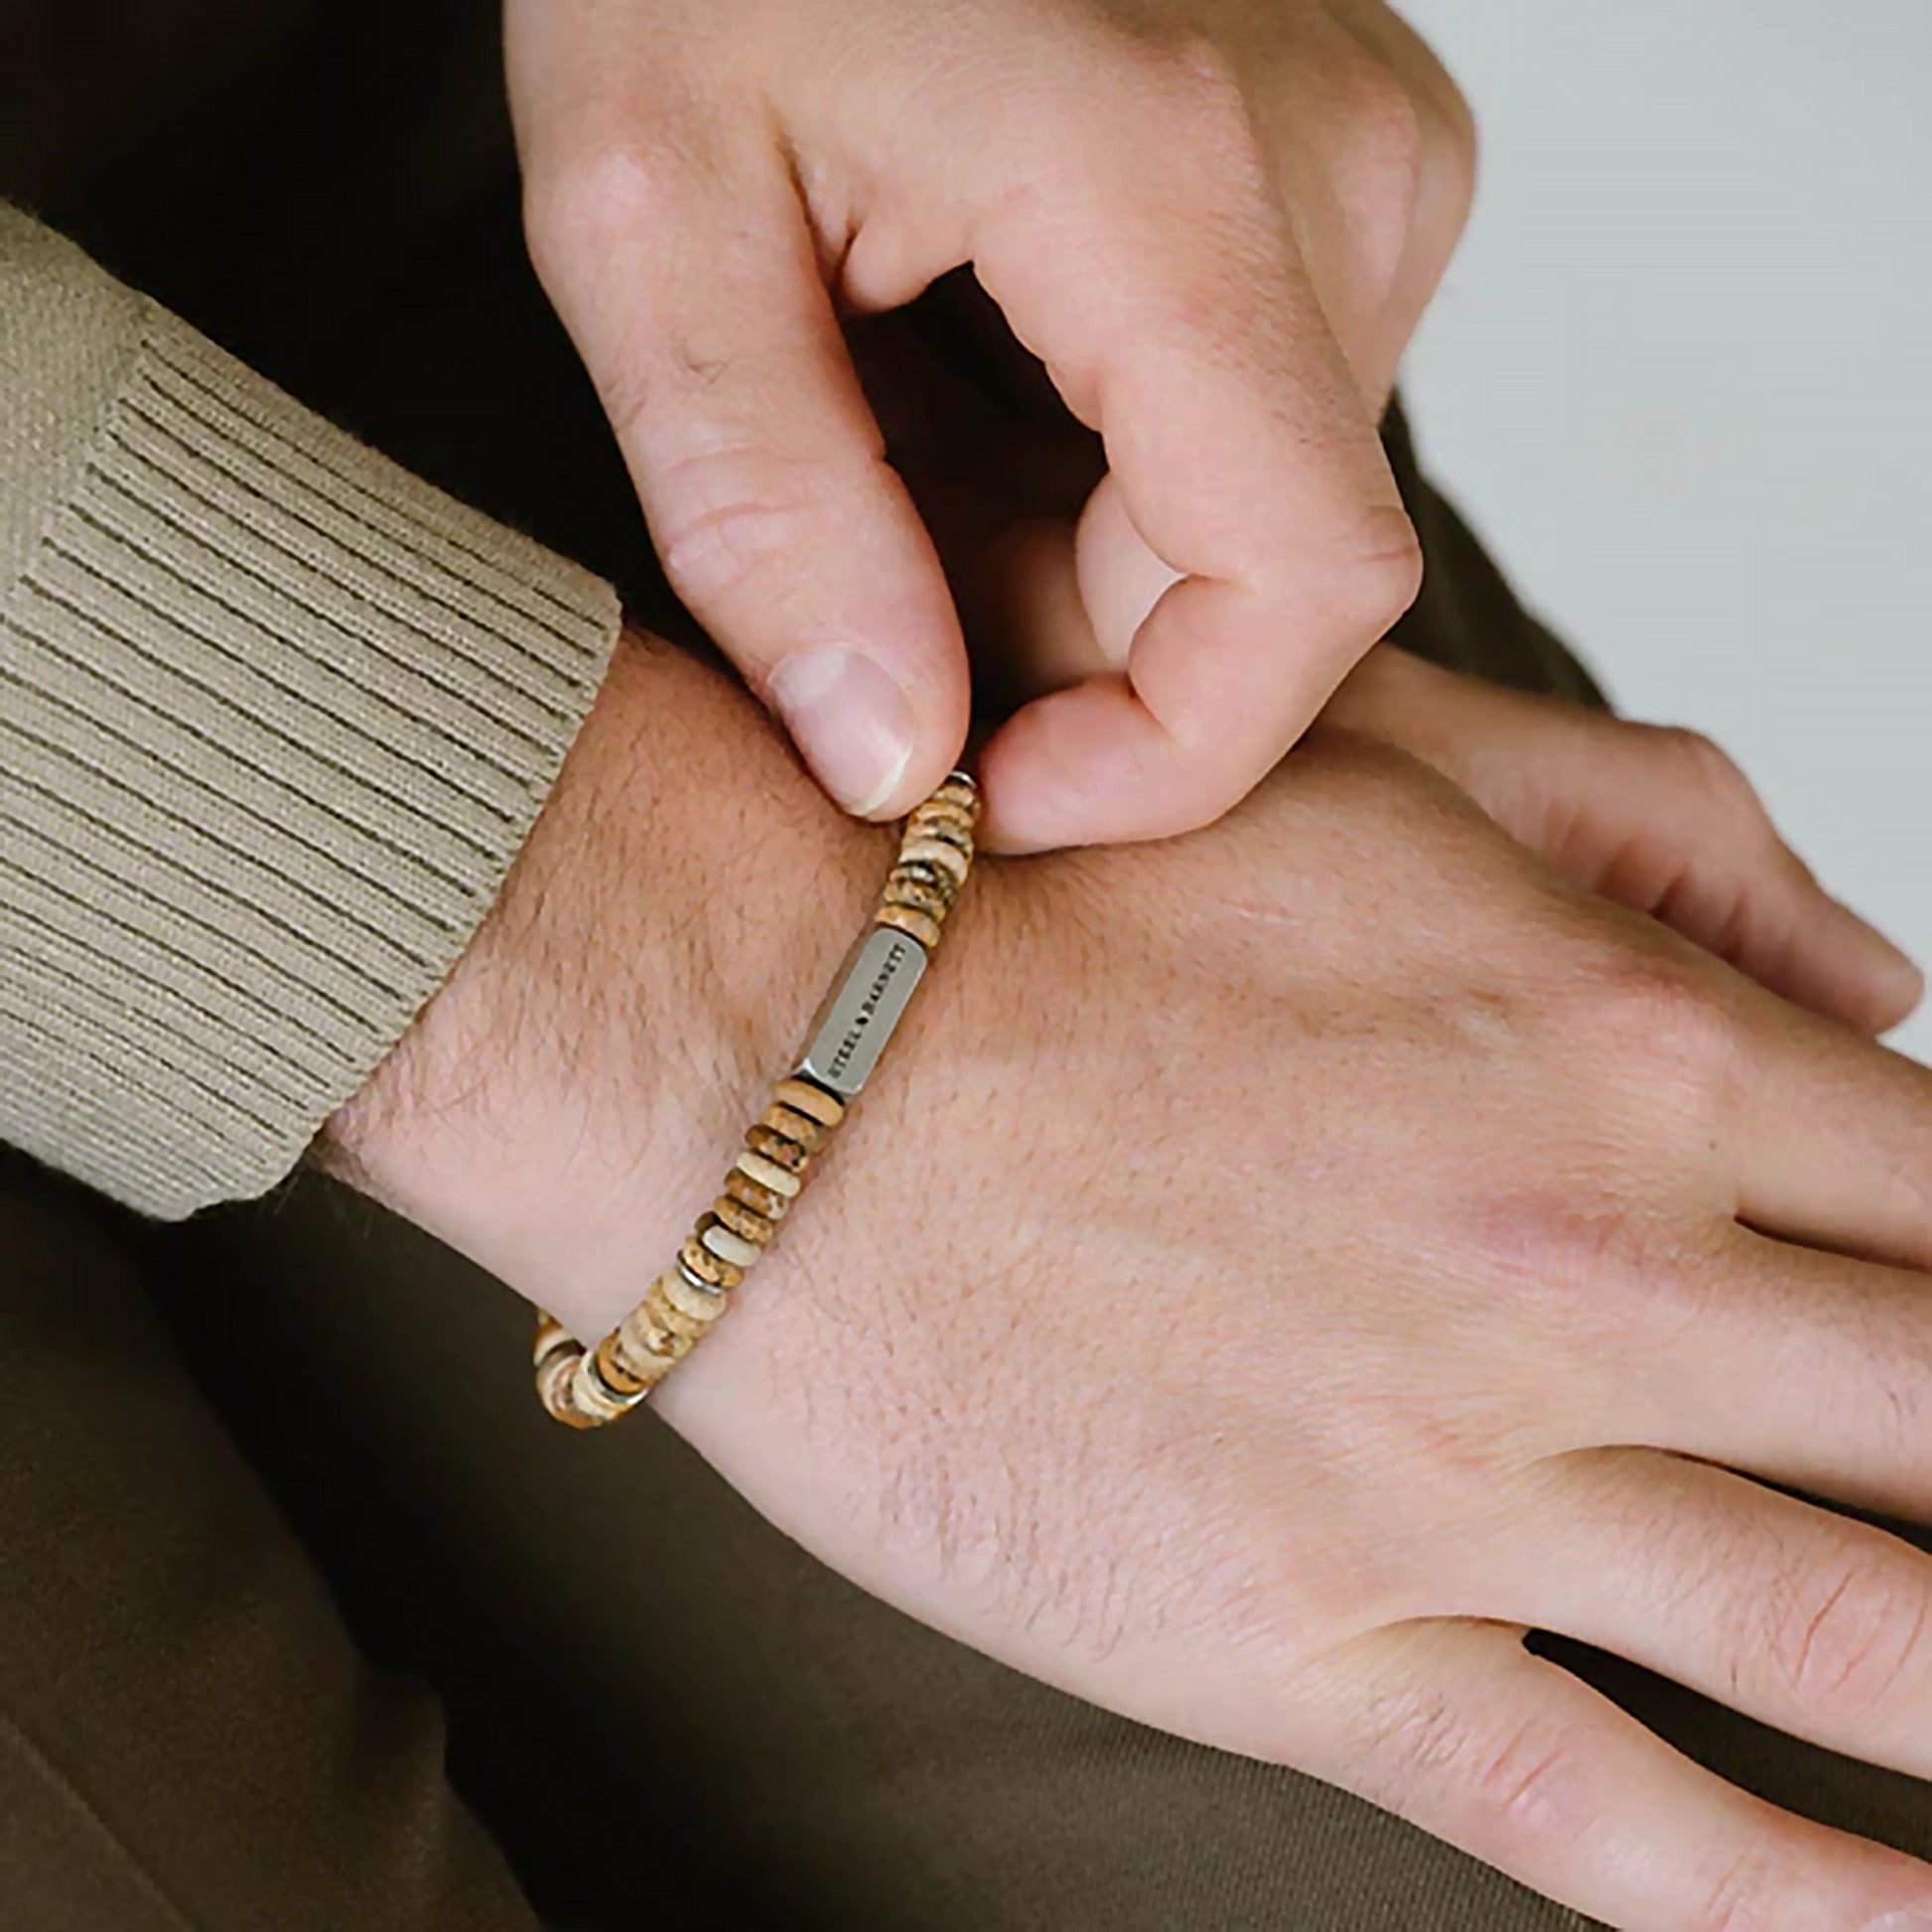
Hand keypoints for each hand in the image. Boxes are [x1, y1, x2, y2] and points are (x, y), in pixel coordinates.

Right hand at [331, 633, 1931, 1929]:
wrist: (775, 1053)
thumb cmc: (1055, 894)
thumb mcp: (1382, 764)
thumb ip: (1665, 833)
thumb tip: (1883, 976)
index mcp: (1629, 1050)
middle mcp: (1591, 1269)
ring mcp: (1456, 1476)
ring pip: (1862, 1641)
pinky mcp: (1303, 1637)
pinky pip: (1619, 1816)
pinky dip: (1804, 1900)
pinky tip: (1905, 1925)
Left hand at [506, 0, 1471, 843]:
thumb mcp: (648, 212)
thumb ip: (767, 509)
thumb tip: (894, 758)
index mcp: (1175, 179)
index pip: (1302, 590)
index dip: (1164, 756)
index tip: (988, 793)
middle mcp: (1336, 172)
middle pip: (1258, 573)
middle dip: (1050, 639)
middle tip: (849, 561)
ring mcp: (1364, 166)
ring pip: (1249, 515)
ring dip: (1053, 551)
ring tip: (878, 433)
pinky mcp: (1338, 179)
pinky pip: (1244, 427)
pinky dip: (1089, 469)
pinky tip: (954, 383)